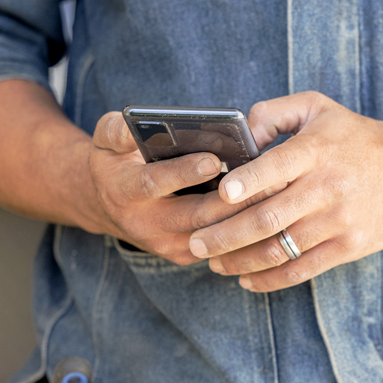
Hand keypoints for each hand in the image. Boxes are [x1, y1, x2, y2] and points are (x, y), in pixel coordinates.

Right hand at [85, 112, 263, 264]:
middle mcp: (145, 225)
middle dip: (233, 199)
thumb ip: (116, 130)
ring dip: (246, 215)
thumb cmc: (116, 162)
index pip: (154, 184)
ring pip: (214, 233)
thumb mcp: (105, 139)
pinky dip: (245, 229)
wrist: (110, 206)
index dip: (183, 172)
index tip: (212, 159)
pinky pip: (221, 244)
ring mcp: (167, 245)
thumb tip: (134, 128)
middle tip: (269, 178)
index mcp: (123, 192)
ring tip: (278, 192)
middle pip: (196, 215)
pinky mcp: (187, 255)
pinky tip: (271, 210)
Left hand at [188, 91, 382, 291]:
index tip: (220, 194)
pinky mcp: (350, 246)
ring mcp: (339, 220)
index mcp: (316, 151)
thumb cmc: (354, 137)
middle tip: (195, 243)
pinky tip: (246, 279)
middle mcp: (327, 187)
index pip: (275, 168)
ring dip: (240, 261)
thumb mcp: (317, 107)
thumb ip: (272, 112)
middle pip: (268, 217)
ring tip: (213, 264)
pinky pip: (303, 269)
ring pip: (281, 247)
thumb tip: (239, 135)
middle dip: (225, 235)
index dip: (246, 182)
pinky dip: (271, 279)